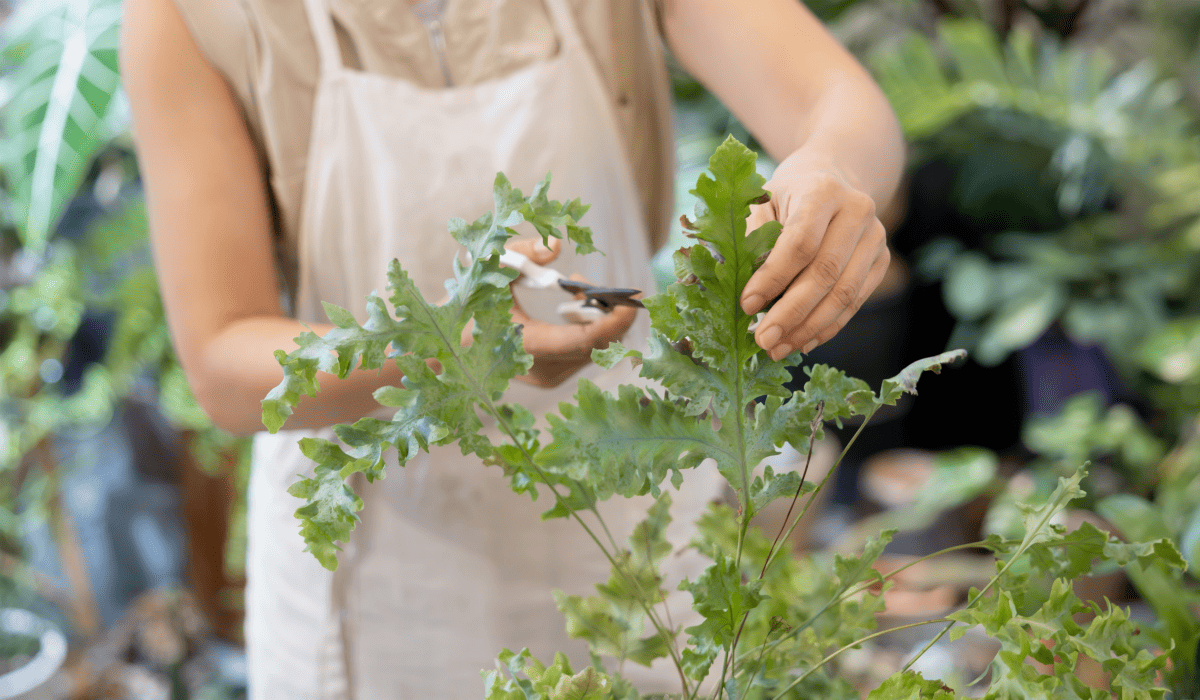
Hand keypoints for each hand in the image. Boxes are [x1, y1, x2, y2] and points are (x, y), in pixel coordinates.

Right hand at [460, 237, 636, 387]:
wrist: (448, 343)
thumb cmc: (469, 300)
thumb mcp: (489, 266)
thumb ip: (522, 251)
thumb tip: (557, 246)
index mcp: (527, 345)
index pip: (584, 340)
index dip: (613, 322)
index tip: (632, 301)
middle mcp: (542, 368)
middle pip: (597, 345)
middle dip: (607, 312)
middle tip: (598, 286)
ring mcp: (547, 377)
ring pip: (593, 350)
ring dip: (597, 319)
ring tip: (576, 293)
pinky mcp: (550, 378)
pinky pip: (584, 354)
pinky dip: (588, 330)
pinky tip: (571, 309)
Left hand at [740, 152, 890, 360]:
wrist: (830, 178)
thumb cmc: (784, 196)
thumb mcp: (760, 204)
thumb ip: (751, 241)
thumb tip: (739, 290)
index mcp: (823, 191)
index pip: (800, 242)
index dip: (773, 278)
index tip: (747, 305)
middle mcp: (857, 211)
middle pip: (825, 273)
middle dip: (791, 313)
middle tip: (764, 340)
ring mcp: (875, 237)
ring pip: (844, 293)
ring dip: (809, 328)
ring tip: (778, 348)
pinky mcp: (882, 260)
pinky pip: (855, 302)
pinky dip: (827, 327)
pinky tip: (802, 342)